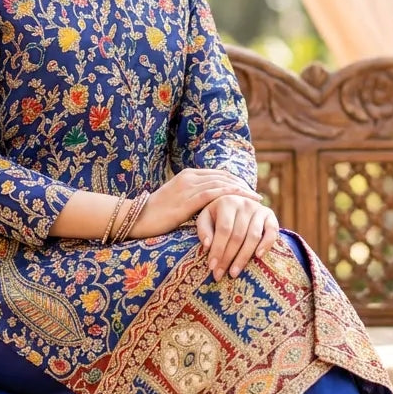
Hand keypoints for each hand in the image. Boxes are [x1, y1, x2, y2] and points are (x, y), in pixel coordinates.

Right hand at [127, 168, 260, 239]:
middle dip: (241, 185)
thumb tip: (207, 207)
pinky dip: (231, 195)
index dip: (234, 181)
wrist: (136, 218)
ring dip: (241, 190)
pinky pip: (214, 194)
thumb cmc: (155, 215)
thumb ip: (191, 199)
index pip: (217, 175)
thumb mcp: (176, 202)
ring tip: (255, 198)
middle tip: (256, 195)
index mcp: (187, 175)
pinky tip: (243, 200)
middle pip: (223, 177)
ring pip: (222, 184)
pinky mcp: (187, 199)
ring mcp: (188, 187)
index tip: (248, 190)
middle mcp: (190, 177)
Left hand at [196, 194, 279, 279]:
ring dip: (243, 257)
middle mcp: (244, 203)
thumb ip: (203, 229)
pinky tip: (258, 257)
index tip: (211, 266)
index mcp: (226, 201)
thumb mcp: (205, 218)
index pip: (223, 230)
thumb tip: (207, 246)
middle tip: (220, 275)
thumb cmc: (217, 214)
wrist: (237, 202)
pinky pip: (272, 231)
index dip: (218, 249)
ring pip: (253, 237)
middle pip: (237, 236)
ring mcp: (259, 209)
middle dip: (228, 258)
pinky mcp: (270, 215)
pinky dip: (266, 244)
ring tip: (234, 273)